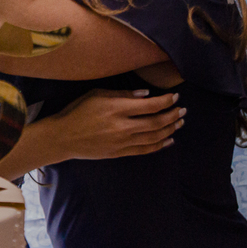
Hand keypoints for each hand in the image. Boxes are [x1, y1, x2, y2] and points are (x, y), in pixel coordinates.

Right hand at [48, 89, 183, 160]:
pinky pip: (145, 150)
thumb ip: (123, 95)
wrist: (64, 137)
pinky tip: (169, 139)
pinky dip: (159, 145)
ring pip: (154, 137)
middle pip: (156, 122)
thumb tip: (146, 94)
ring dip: (170, 130)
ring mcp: (122, 142)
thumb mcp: (97, 94)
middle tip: (183, 110)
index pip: (150, 105)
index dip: (166, 101)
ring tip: (179, 123)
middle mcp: (122, 126)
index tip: (175, 96)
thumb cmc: (78, 111)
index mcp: (117, 108)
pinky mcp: (120, 153)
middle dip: (173, 115)